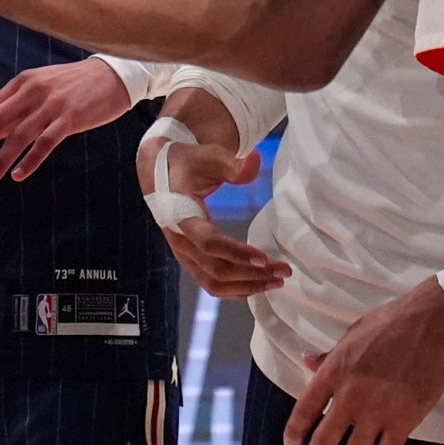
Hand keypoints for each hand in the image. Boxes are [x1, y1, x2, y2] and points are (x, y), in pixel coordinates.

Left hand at [0, 58, 131, 189]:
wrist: (114, 75)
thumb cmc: (75, 84)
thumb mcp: (43, 87)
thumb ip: (17, 107)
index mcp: (23, 82)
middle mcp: (33, 91)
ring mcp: (52, 105)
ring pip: (17, 137)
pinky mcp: (70, 118)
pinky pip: (45, 144)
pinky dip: (29, 161)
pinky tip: (18, 175)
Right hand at [138, 128, 285, 296]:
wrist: (159, 172)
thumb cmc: (186, 163)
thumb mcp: (205, 156)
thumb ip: (230, 163)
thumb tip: (255, 161)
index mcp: (181, 216)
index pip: (208, 243)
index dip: (236, 253)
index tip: (264, 259)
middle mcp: (180, 241)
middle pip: (216, 269)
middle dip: (252, 274)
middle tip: (284, 270)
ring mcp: (183, 253)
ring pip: (214, 282)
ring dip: (247, 285)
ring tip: (276, 281)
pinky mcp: (190, 258)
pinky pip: (211, 282)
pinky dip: (236, 288)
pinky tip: (258, 285)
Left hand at [285, 276, 443, 444]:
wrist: (428, 325)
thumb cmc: (388, 324)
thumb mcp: (350, 335)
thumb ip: (329, 356)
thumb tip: (307, 361)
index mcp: (334, 372)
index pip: (305, 409)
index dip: (295, 431)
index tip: (292, 443)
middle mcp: (350, 396)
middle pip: (325, 438)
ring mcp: (377, 410)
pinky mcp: (404, 420)